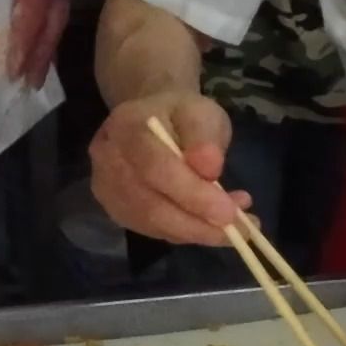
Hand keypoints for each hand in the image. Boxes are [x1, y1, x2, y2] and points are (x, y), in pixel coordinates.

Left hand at [0, 0, 72, 85]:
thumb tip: (1, 16)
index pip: (31, 20)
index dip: (20, 50)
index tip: (9, 78)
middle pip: (52, 24)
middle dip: (40, 57)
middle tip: (27, 88)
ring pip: (57, 15)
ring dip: (45, 45)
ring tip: (33, 72)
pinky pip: (54, 1)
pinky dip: (45, 24)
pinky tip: (36, 35)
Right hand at [88, 93, 246, 246]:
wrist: (153, 119)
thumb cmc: (181, 114)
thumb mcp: (201, 112)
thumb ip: (204, 136)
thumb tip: (209, 169)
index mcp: (126, 126)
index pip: (155, 167)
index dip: (192, 194)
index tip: (229, 211)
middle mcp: (107, 159)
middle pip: (150, 204)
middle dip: (198, 223)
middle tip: (239, 229)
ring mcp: (106, 188)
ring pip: (152, 224)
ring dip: (197, 231)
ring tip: (236, 225)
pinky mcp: (115, 209)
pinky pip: (153, 230)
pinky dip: (186, 233)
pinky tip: (211, 225)